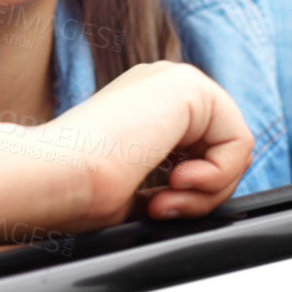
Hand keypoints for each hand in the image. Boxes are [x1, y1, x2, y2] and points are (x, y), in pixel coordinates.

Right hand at [37, 60, 254, 228]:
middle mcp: (160, 87)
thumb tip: (191, 202)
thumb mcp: (131, 191)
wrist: (51, 177)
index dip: (190, 196)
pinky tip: (179, 182)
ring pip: (233, 148)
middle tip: (160, 208)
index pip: (202, 153)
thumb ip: (165, 185)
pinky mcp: (188, 86)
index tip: (151, 209)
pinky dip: (218, 176)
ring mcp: (173, 81)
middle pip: (223, 150)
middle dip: (202, 194)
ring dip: (207, 191)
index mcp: (143, 107)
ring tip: (166, 200)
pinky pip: (239, 142)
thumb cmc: (73, 192)